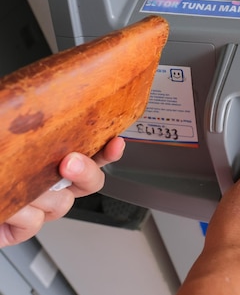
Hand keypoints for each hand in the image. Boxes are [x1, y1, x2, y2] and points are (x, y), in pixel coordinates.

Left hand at [0, 137, 124, 247]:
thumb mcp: (16, 143)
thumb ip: (39, 136)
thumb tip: (54, 122)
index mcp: (51, 160)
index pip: (89, 154)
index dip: (107, 151)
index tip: (116, 143)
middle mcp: (49, 185)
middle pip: (90, 183)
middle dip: (86, 172)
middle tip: (69, 163)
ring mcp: (38, 208)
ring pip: (61, 202)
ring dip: (39, 192)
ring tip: (15, 182)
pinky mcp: (21, 231)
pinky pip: (34, 222)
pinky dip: (19, 213)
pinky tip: (6, 208)